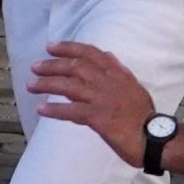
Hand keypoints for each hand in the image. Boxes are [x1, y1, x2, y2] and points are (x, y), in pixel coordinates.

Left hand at [30, 40, 156, 165]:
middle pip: (74, 67)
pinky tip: (40, 109)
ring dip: (46, 84)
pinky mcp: (97, 118)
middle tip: (35, 66)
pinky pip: (70, 111)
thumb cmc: (144, 114)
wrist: (153, 137)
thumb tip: (108, 56)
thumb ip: (119, 71)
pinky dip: (54, 110)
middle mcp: (107, 82)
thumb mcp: (134, 86)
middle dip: (52, 65)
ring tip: (31, 85)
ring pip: (68, 86)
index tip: (51, 46)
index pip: (90, 53)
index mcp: (117, 73)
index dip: (68, 48)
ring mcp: (101, 99)